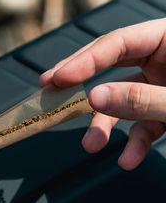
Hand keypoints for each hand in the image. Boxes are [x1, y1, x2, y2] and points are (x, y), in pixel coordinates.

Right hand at [40, 18, 165, 169]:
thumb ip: (142, 99)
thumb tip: (94, 98)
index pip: (116, 43)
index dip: (83, 61)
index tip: (56, 79)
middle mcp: (161, 59)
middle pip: (109, 64)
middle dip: (79, 82)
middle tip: (48, 89)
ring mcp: (162, 84)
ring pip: (122, 99)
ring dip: (104, 124)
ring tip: (91, 145)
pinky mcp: (165, 109)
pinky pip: (144, 123)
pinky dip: (134, 142)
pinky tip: (127, 159)